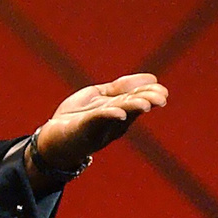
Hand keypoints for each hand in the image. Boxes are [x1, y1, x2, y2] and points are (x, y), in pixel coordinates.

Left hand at [28, 73, 167, 188]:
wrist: (54, 139)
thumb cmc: (78, 117)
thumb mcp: (100, 96)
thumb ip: (120, 87)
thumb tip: (152, 78)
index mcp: (120, 111)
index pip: (137, 99)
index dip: (149, 94)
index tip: (163, 90)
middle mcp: (113, 120)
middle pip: (131, 108)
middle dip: (146, 102)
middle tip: (161, 98)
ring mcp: (99, 125)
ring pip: (118, 113)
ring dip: (132, 108)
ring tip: (145, 104)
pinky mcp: (84, 128)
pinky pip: (97, 120)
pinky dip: (108, 116)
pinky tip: (118, 113)